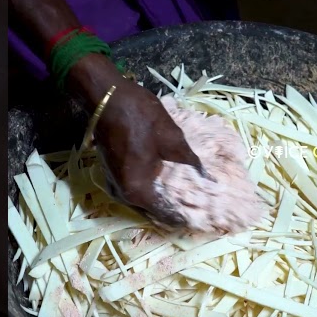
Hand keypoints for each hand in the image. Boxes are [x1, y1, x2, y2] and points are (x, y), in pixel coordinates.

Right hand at [93, 78, 204, 226]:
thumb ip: (190, 163)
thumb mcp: (172, 140)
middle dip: (175, 211)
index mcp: (137, 191)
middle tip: (199, 210)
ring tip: (187, 199)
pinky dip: (151, 190)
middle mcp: (123, 195)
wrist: (108, 98)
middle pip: (153, 212)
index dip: (186, 217)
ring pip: (143, 202)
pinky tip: (167, 184)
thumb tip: (208, 179)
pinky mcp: (113, 174)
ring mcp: (115, 185)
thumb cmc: (140, 118)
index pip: (166, 215)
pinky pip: (136, 190)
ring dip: (162, 201)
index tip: (205, 219)